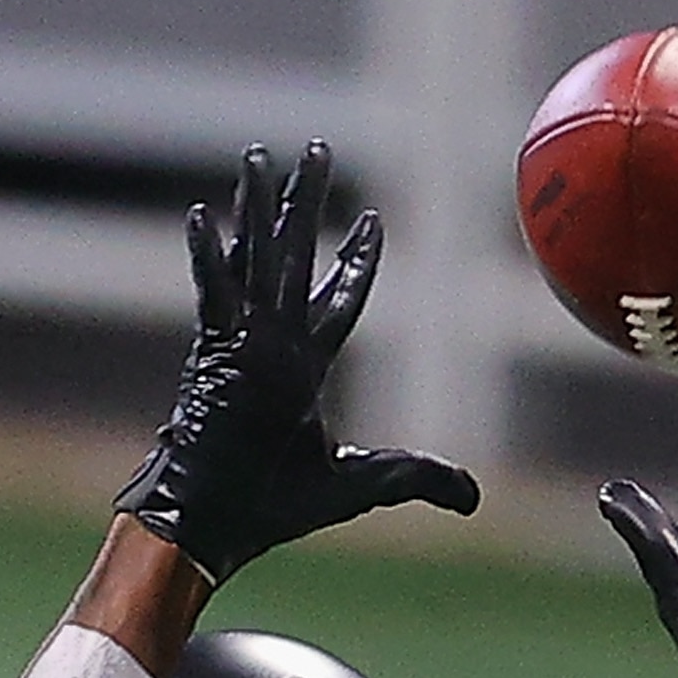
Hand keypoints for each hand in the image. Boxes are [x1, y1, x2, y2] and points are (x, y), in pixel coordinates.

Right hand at [114, 141, 480, 582]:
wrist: (215, 524)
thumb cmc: (273, 508)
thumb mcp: (361, 485)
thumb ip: (415, 477)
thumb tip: (472, 497)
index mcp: (303, 369)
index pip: (336, 302)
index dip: (354, 262)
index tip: (370, 222)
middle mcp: (274, 345)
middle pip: (294, 259)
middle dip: (305, 206)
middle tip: (318, 152)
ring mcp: (242, 346)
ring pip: (256, 262)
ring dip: (259, 209)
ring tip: (259, 158)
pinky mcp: (212, 356)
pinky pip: (213, 298)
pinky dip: (210, 259)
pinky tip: (206, 217)